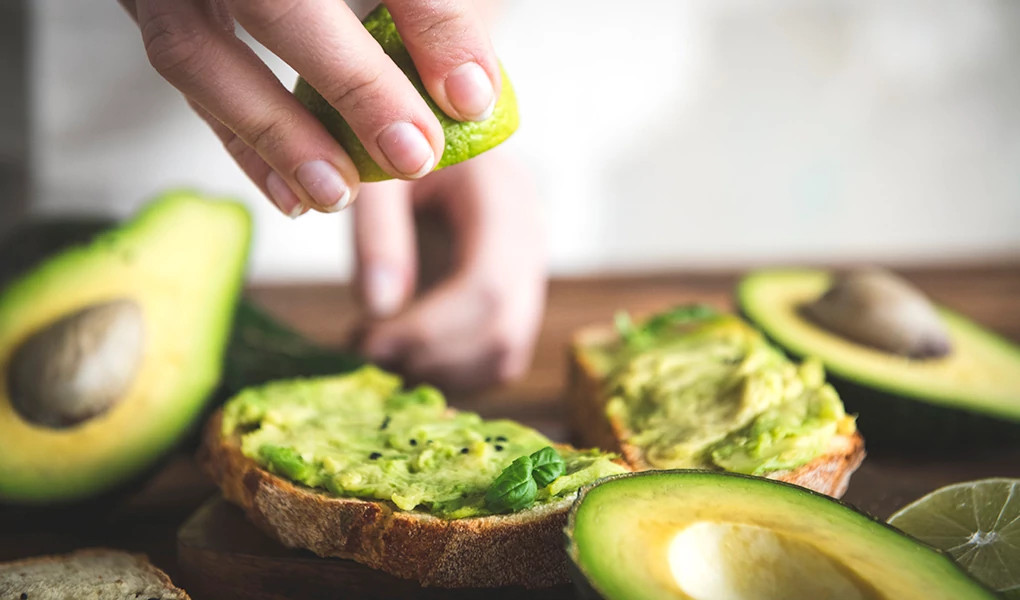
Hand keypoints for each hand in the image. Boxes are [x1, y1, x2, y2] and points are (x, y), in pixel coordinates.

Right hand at [119, 0, 500, 216]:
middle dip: (353, 84)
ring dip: (276, 134)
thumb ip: (422, 8)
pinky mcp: (147, 7)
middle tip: (413, 154)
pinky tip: (290, 192)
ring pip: (197, 52)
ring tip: (338, 192)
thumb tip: (471, 91)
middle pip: (275, 6)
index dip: (427, 21)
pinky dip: (239, 142)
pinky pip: (182, 79)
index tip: (471, 94)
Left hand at [354, 150, 545, 390]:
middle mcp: (531, 236)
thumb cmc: (395, 143)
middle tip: (366, 354)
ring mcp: (529, 270)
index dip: (429, 329)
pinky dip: (450, 372)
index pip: (488, 285)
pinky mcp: (515, 297)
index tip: (367, 341)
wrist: (425, 133)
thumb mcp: (377, 172)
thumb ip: (377, 232)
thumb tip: (378, 309)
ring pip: (505, 355)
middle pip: (503, 330)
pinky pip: (497, 358)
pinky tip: (404, 353)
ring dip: (440, 372)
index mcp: (503, 194)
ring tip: (379, 353)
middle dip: (431, 357)